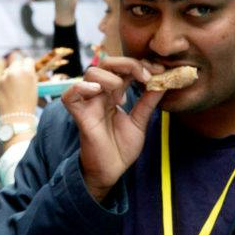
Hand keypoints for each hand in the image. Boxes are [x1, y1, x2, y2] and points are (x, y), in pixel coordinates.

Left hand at [0, 59, 38, 119]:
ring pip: (8, 71)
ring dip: (11, 75)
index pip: (28, 60)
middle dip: (19, 68)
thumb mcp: (35, 87)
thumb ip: (30, 76)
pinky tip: (9, 92)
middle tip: (21, 77)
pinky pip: (1, 80)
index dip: (29, 66)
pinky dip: (5, 83)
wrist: (16, 118)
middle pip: (16, 63)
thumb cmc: (28, 105)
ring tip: (14, 87)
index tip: (29, 71)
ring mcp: (4, 78)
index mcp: (27, 72)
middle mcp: (14, 72)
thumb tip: (28, 70)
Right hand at [62, 56, 162, 202]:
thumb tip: (164, 82)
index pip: (123, 67)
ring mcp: (89, 104)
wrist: (112, 170)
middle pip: (106, 63)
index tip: (159, 71)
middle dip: (128, 64)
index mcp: (114, 94)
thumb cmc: (121, 147)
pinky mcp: (80, 116)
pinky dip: (81, 88)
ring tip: (122, 96)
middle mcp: (100, 95)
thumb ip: (148, 101)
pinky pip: (70, 95)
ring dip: (111, 78)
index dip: (140, 64)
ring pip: (90, 74)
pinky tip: (97, 93)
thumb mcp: (140, 121)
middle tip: (145, 77)